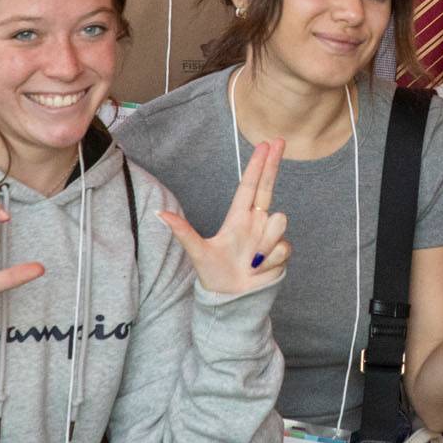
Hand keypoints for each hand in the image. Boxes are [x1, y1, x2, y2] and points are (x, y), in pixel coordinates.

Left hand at [157, 139, 289, 294]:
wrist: (232, 303)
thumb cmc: (214, 276)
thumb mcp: (197, 253)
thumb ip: (182, 231)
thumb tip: (159, 213)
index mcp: (238, 218)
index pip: (249, 186)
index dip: (257, 165)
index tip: (265, 144)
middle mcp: (256, 222)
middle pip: (268, 187)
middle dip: (274, 163)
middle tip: (280, 140)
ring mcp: (270, 236)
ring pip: (278, 221)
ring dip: (265, 243)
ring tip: (251, 261)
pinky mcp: (281, 252)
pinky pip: (283, 246)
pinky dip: (270, 260)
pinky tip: (260, 269)